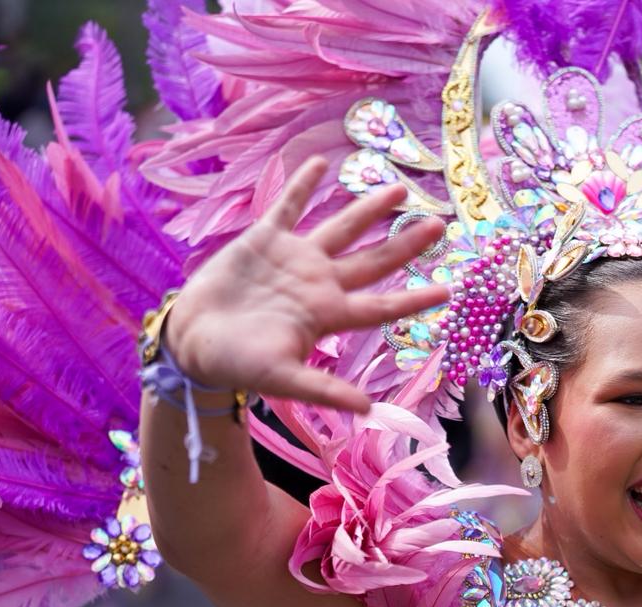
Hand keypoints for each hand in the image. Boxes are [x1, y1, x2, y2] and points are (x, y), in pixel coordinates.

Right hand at [166, 156, 446, 412]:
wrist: (192, 343)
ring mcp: (294, 259)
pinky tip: (321, 162)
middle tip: (439, 225)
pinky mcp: (263, 241)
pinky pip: (288, 207)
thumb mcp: (282, 379)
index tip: (449, 289)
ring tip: (399, 189)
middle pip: (374, 261)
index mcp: (328, 314)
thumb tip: (368, 410)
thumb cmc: (237, 365)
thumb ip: (324, 390)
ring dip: (369, 209)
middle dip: (406, 243)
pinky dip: (302, 185)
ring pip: (341, 228)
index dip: (414, 298)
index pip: (382, 304)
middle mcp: (319, 283)